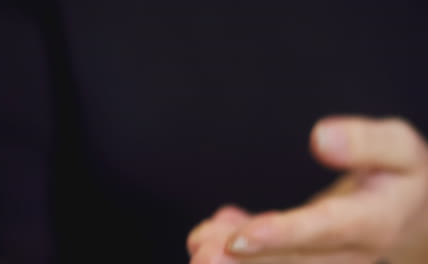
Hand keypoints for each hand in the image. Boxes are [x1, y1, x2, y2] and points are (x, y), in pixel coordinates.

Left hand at [187, 116, 427, 263]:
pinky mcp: (311, 251)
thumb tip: (321, 137)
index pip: (323, 231)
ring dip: (237, 261)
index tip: (240, 238)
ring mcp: (327, 257)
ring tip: (198, 246)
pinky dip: (242, 245)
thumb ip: (367, 143)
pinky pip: (276, 256)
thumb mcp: (400, 149)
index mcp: (372, 223)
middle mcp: (346, 250)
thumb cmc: (404, 174)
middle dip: (244, 262)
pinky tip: (213, 228)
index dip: (282, 236)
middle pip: (292, 260)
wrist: (414, 213)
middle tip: (201, 258)